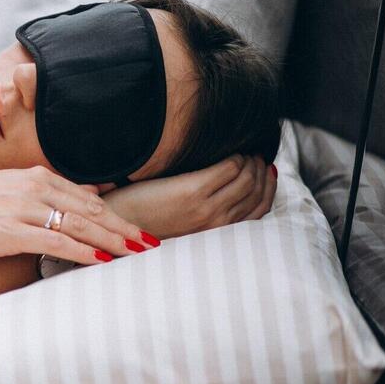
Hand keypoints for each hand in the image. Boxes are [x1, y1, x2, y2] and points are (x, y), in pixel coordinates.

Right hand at [0, 166, 157, 265]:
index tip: (140, 231)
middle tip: (152, 243)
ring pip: (78, 225)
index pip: (87, 198)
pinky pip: (54, 242)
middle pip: (90, 211)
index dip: (117, 215)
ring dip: (110, 240)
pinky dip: (81, 251)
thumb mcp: (11, 188)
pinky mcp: (9, 231)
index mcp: (36, 177)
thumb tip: (91, 193)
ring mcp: (22, 210)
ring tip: (136, 252)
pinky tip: (100, 260)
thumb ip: (50, 191)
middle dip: (123, 228)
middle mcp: (34, 189)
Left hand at [102, 154, 276, 239]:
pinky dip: (234, 156)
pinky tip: (227, 151)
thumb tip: (225, 190)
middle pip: (257, 192)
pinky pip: (228, 167)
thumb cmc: (144, 222)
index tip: (266, 170)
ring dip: (251, 161)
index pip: (260, 210)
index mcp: (214, 232)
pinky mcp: (191, 192)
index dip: (269, 187)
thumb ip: (206, 211)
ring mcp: (205, 208)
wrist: (116, 225)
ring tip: (244, 151)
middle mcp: (215, 223)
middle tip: (256, 156)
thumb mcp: (183, 224)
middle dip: (262, 171)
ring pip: (248, 178)